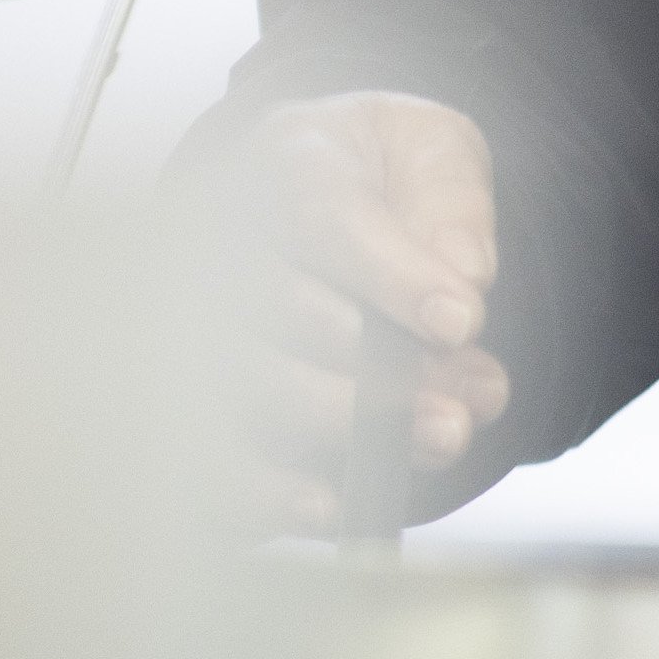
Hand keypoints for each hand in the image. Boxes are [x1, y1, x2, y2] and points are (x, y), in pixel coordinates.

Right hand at [220, 91, 512, 533]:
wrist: (343, 193)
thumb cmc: (384, 173)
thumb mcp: (436, 154)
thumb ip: (453, 205)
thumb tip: (463, 275)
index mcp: (287, 159)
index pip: (323, 215)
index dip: (393, 274)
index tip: (462, 321)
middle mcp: (224, 239)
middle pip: (271, 310)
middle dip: (377, 371)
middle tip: (461, 404)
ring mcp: (197, 323)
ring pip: (242, 387)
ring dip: (343, 428)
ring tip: (439, 438)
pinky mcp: (194, 406)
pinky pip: (205, 459)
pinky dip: (263, 492)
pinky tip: (330, 504)